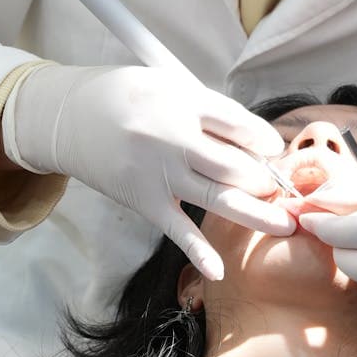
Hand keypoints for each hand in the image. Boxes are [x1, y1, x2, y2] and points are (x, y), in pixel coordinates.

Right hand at [9, 65, 292, 279]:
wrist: (71, 117)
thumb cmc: (130, 97)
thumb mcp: (171, 86)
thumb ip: (211, 111)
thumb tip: (257, 140)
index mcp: (182, 103)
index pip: (236, 123)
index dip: (263, 138)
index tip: (277, 148)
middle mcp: (172, 139)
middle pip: (232, 165)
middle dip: (264, 179)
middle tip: (283, 189)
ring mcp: (158, 174)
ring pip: (216, 197)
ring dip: (254, 214)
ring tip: (285, 226)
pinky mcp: (145, 201)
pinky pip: (177, 229)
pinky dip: (198, 251)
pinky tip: (219, 270)